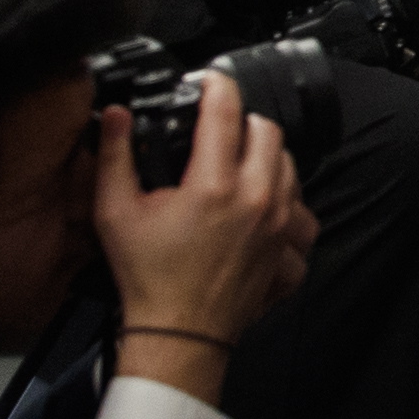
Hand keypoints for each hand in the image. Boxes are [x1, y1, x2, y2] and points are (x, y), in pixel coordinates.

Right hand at [92, 69, 314, 400]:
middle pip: (267, 130)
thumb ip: (115, 156)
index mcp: (213, 185)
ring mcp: (278, 225)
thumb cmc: (147, 280)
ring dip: (265, 158)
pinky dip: (287, 203)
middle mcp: (255, 200)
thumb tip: (117, 115)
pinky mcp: (289, 250)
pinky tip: (261, 207)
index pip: (226, 110)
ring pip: (289, 165)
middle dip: (242, 122)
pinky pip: (304, 211)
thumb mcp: (114, 213)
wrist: (179, 335)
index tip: (208, 83)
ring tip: (235, 169)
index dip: (216, 86)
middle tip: (216, 132)